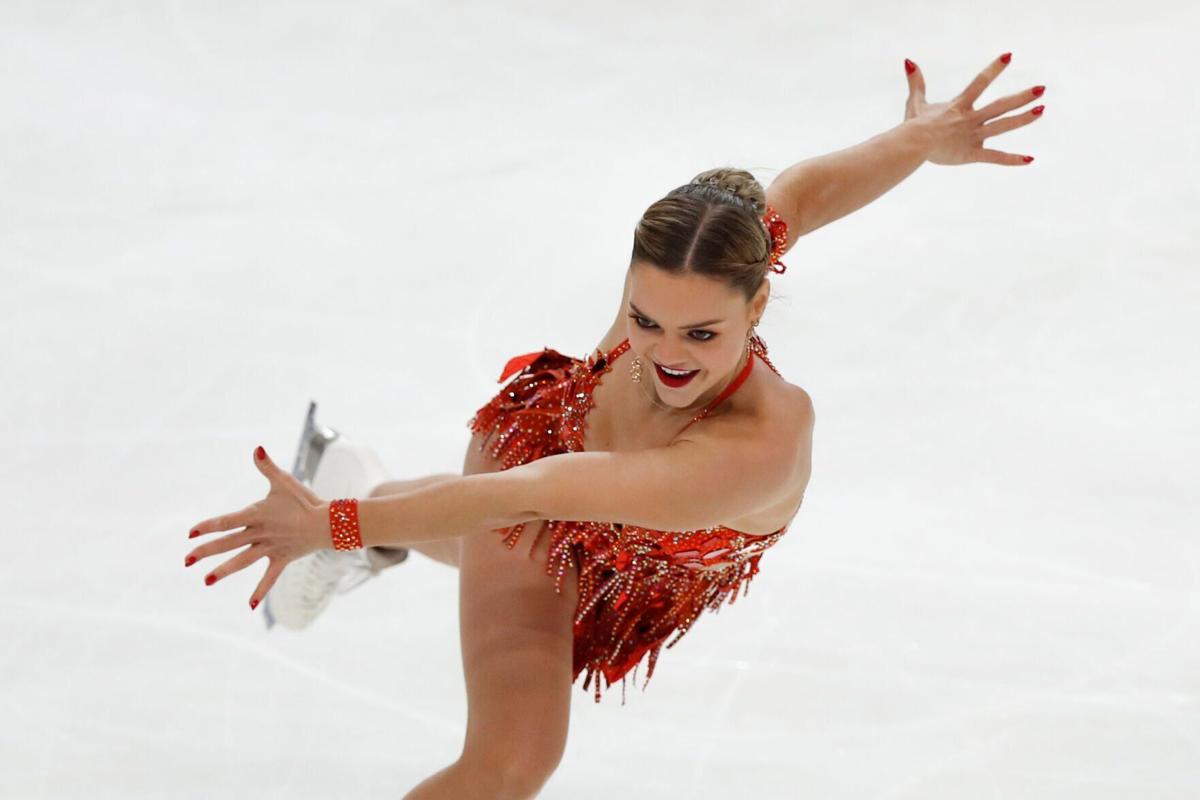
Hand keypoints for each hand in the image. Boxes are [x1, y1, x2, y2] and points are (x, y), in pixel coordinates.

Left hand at [185, 445, 330, 608]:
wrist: (328, 522)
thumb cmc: (305, 500)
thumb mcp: (284, 482)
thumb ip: (267, 467)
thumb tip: (257, 448)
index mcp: (257, 515)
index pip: (227, 521)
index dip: (208, 526)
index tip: (190, 533)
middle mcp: (260, 533)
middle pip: (228, 543)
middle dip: (206, 551)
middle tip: (186, 560)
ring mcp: (270, 548)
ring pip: (243, 561)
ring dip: (224, 571)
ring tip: (206, 581)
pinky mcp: (282, 558)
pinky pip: (269, 577)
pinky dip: (260, 591)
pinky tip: (249, 606)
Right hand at [903, 52, 1044, 165]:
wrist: (912, 145)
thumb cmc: (913, 125)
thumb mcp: (916, 102)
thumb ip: (916, 82)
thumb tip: (908, 61)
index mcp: (959, 105)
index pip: (980, 83)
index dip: (994, 69)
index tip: (1009, 56)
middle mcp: (970, 119)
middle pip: (1000, 106)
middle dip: (1021, 97)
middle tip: (1041, 89)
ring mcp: (973, 136)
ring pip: (1003, 126)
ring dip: (1023, 118)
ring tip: (1041, 110)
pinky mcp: (971, 154)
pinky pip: (995, 157)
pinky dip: (1012, 160)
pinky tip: (1030, 159)